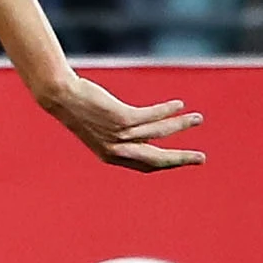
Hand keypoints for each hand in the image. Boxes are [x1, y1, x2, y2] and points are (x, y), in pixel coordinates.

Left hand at [37, 72, 205, 171]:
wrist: (61, 96)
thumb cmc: (80, 110)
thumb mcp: (101, 128)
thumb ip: (122, 136)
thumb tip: (146, 135)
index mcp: (111, 156)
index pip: (146, 165)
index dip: (168, 164)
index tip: (184, 160)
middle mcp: (116, 149)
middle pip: (157, 159)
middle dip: (182, 158)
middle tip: (202, 158)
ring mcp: (118, 134)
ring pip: (159, 132)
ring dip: (181, 125)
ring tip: (198, 118)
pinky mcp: (120, 119)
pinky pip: (151, 116)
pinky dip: (167, 110)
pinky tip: (179, 104)